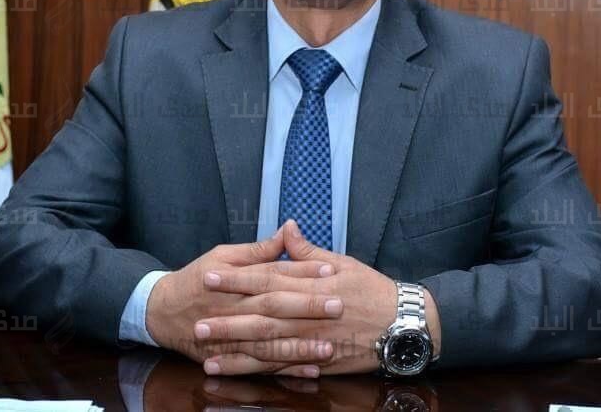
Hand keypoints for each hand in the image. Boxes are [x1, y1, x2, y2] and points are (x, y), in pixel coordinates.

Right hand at [145, 225, 339, 375]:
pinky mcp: (232, 356)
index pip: (273, 274)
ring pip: (270, 342)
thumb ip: (258, 249)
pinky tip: (310, 370)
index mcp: (235, 280)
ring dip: (299, 346)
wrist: (161, 312)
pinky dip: (286, 369)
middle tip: (337, 305)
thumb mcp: (223, 256)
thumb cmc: (195, 279)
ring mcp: (233, 336)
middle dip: (306, 308)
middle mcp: (236, 308)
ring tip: (328, 346)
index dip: (301, 272)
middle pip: (274, 307)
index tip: (329, 270)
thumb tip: (286, 231)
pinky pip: (261, 366)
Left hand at [194, 219, 441, 376]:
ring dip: (236, 349)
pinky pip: (283, 367)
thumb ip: (308, 251)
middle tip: (197, 320)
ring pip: (269, 346)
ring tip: (206, 351)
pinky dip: (258, 370)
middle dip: (228, 318)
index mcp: (311, 284)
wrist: (403, 322)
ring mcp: (313, 340)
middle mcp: (309, 313)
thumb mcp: (343, 263)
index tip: (210, 277)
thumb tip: (286, 229)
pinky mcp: (318, 361)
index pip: (267, 278)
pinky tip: (237, 371)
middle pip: (262, 315)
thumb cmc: (372, 290)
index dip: (237, 279)